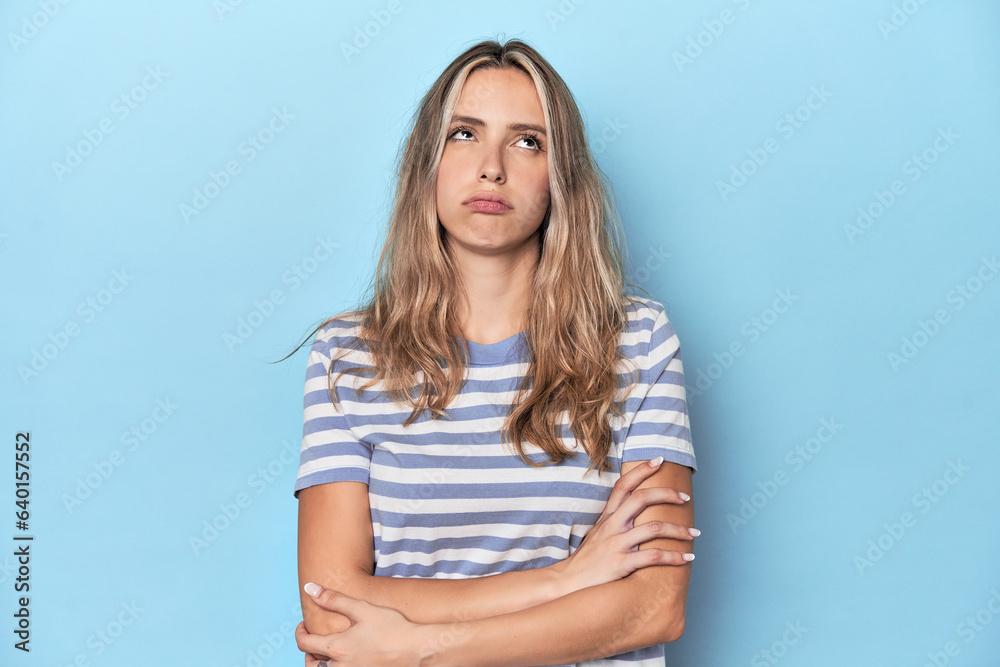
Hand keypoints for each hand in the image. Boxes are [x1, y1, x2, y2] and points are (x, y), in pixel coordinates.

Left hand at [296, 583, 433, 665]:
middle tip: (313, 641)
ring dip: (319, 663)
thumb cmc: (392, 628)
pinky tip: (346, 658)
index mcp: (337, 648)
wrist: (417, 650)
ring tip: (327, 652)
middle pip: (310, 664)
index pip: (305, 643)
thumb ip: (334, 599)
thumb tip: (309, 589)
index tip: (304, 625)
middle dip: (308, 652)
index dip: (300, 633)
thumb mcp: (362, 609)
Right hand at [557, 457, 697, 591]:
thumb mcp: (598, 533)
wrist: (570, 583)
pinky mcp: (621, 563)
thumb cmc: (588, 559)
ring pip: (654, 528)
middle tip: (685, 498)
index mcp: (607, 516)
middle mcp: (612, 525)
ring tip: (694, 533)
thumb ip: (615, 520)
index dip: (641, 470)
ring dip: (679, 530)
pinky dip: (675, 557)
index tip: (659, 460)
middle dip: (667, 495)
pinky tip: (687, 558)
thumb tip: (636, 511)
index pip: (624, 485)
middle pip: (642, 498)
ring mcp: (616, 544)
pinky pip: (654, 556)